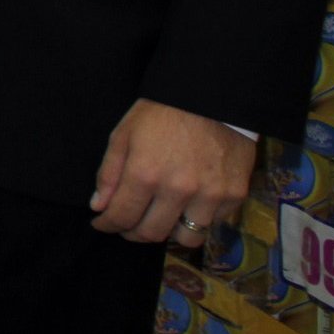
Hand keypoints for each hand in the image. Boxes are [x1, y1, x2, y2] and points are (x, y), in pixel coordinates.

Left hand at [90, 100, 254, 242]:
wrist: (211, 96)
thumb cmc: (163, 112)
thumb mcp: (124, 133)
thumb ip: (109, 173)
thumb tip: (99, 207)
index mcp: (146, 173)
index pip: (121, 217)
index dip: (107, 225)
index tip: (103, 223)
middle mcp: (178, 189)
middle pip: (151, 233)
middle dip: (133, 233)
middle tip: (128, 224)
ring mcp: (209, 195)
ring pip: (186, 237)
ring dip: (169, 231)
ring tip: (160, 216)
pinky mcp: (234, 194)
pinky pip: (213, 223)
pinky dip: (198, 218)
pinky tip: (189, 203)